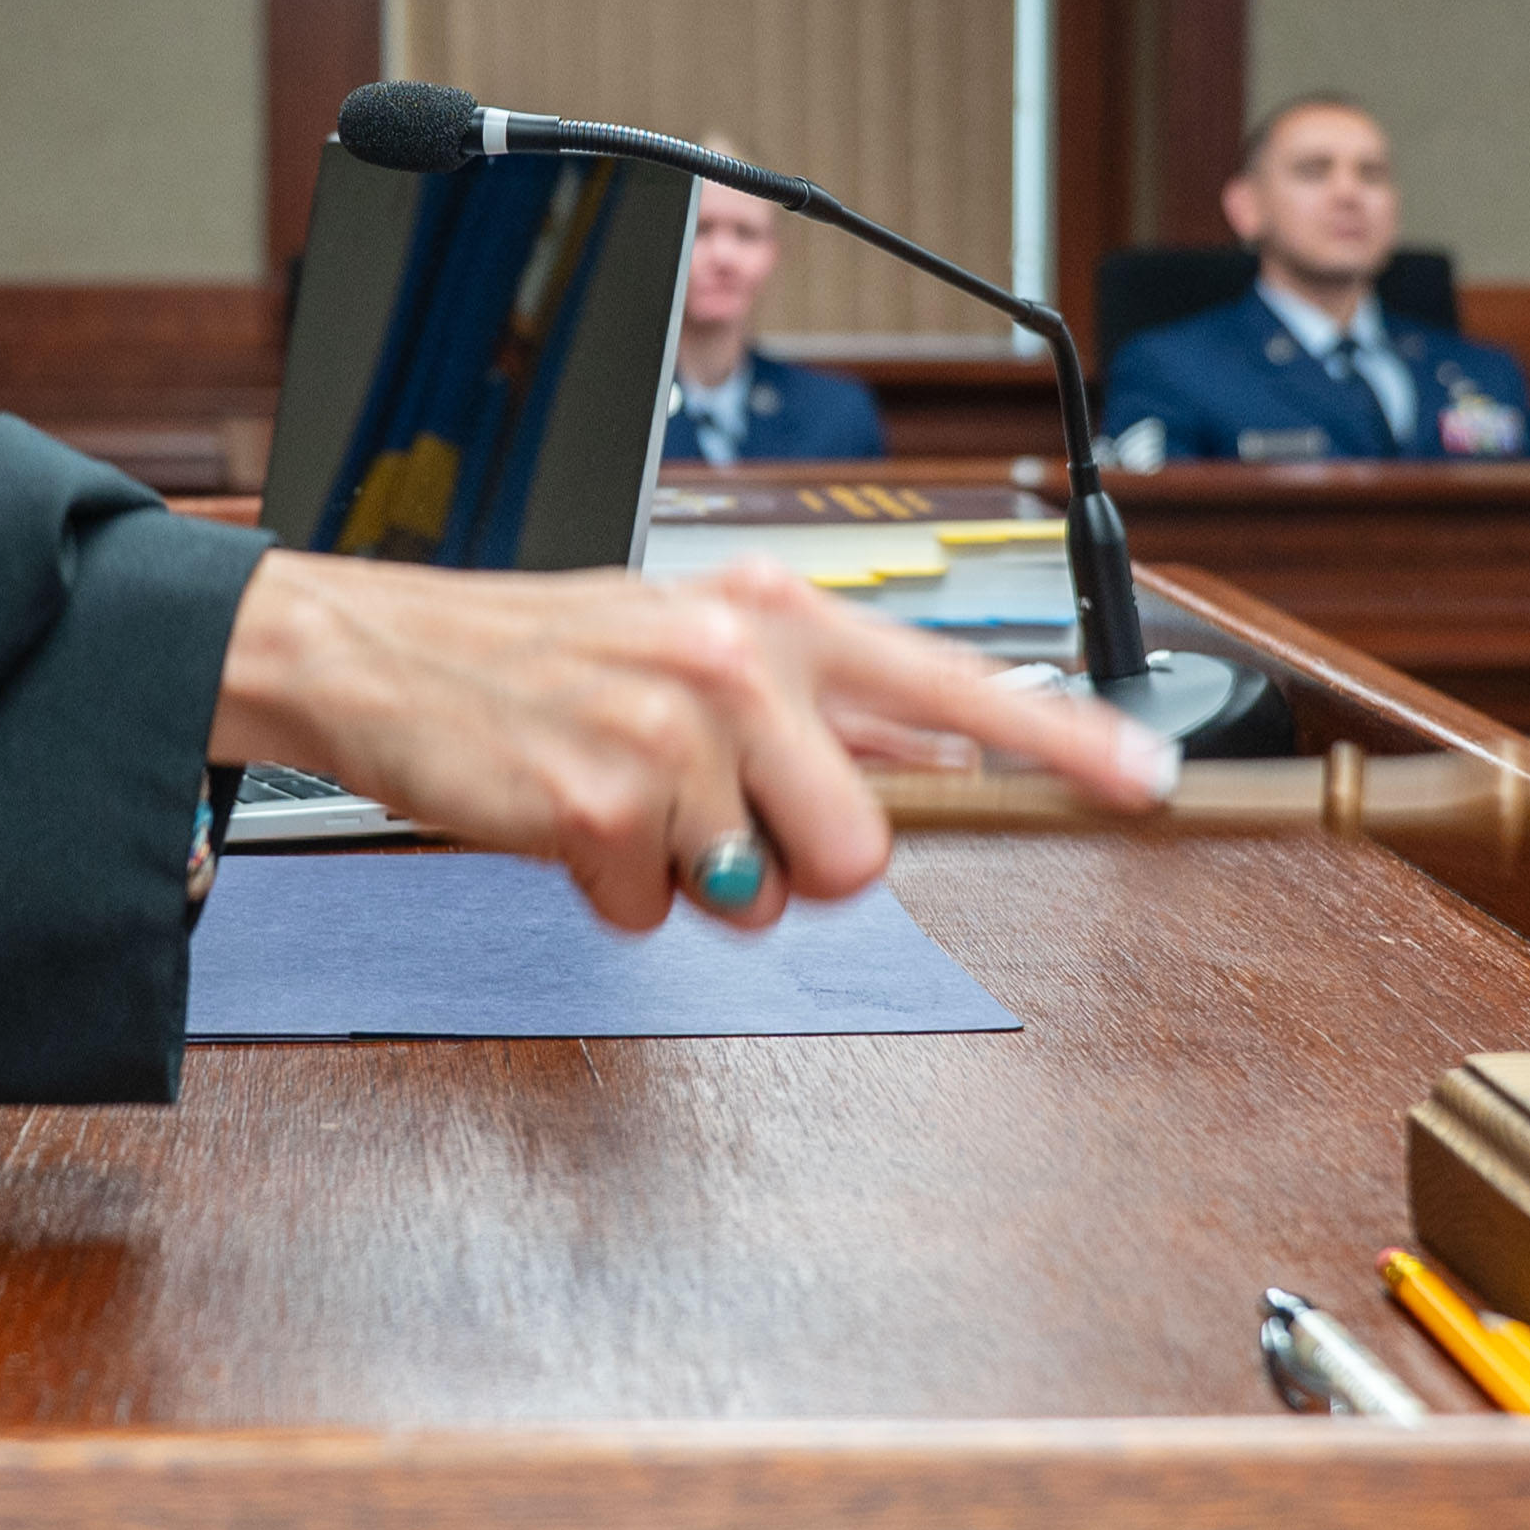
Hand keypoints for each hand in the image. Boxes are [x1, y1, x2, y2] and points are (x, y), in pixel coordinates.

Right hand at [211, 552, 1177, 933]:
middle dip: (797, 864)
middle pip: (864, 849)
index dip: (1062, 743)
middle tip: (714, 816)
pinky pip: (659, 914)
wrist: (381, 654)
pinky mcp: (602, 808)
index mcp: (775, 615)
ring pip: (763, 896)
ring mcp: (672, 736)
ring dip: (696, 880)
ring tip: (628, 806)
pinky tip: (566, 819)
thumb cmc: (544, 657)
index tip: (1148, 781)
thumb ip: (819, 698)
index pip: (952, 680)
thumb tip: (947, 742)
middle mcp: (738, 661)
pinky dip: (613, 892)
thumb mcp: (691, 640)